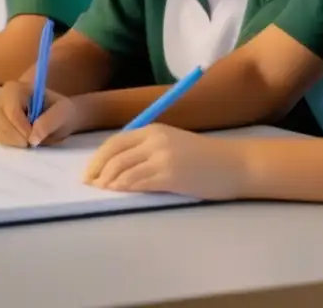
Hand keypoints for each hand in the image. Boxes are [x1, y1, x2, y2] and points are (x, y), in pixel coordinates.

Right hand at [0, 82, 84, 147]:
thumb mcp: (63, 112)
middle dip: (17, 137)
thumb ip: (50, 122)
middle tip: (33, 143)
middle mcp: (0, 98)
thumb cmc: (60, 110)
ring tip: (31, 139)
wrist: (57, 115)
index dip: (23, 128)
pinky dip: (11, 144)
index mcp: (16, 88)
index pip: (12, 111)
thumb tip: (33, 138)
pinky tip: (23, 139)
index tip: (36, 139)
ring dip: (15, 142)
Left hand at [83, 124, 248, 199]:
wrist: (234, 164)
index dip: (98, 157)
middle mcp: (154, 141)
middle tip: (89, 183)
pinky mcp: (169, 176)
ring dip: (108, 181)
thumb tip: (118, 165)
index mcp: (153, 130)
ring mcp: (161, 158)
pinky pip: (139, 182)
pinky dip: (124, 187)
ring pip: (123, 169)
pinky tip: (118, 192)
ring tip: (101, 189)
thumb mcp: (172, 143)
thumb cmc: (204, 157)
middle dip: (97, 170)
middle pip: (114, 155)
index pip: (115, 141)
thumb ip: (147, 149)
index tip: (89, 170)